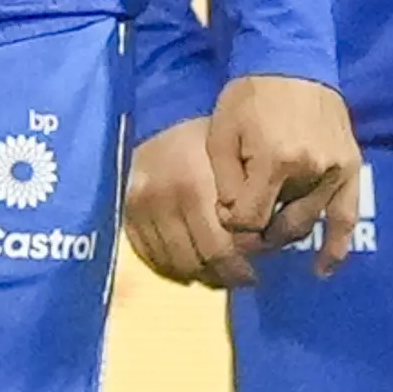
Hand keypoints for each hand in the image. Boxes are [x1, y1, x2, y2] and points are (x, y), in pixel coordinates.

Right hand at [123, 115, 243, 287]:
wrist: (159, 115)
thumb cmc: (209, 141)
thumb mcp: (235, 164)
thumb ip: (249, 205)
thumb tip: (266, 249)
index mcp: (195, 186)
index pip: (221, 250)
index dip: (242, 268)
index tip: (255, 270)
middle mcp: (164, 198)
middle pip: (197, 262)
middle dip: (223, 275)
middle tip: (240, 276)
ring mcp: (141, 207)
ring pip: (174, 265)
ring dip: (199, 275)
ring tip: (216, 271)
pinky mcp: (126, 212)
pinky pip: (150, 257)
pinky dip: (172, 268)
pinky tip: (190, 264)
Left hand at [209, 71, 364, 275]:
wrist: (291, 63)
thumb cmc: (249, 96)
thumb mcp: (222, 133)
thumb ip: (226, 181)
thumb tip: (233, 221)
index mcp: (275, 160)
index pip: (252, 218)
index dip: (234, 223)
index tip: (226, 216)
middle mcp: (311, 171)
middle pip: (281, 225)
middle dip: (258, 235)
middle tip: (243, 233)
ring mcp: (336, 172)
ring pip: (308, 222)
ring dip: (285, 235)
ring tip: (268, 239)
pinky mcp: (351, 170)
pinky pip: (346, 217)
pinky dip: (336, 247)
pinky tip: (323, 269)